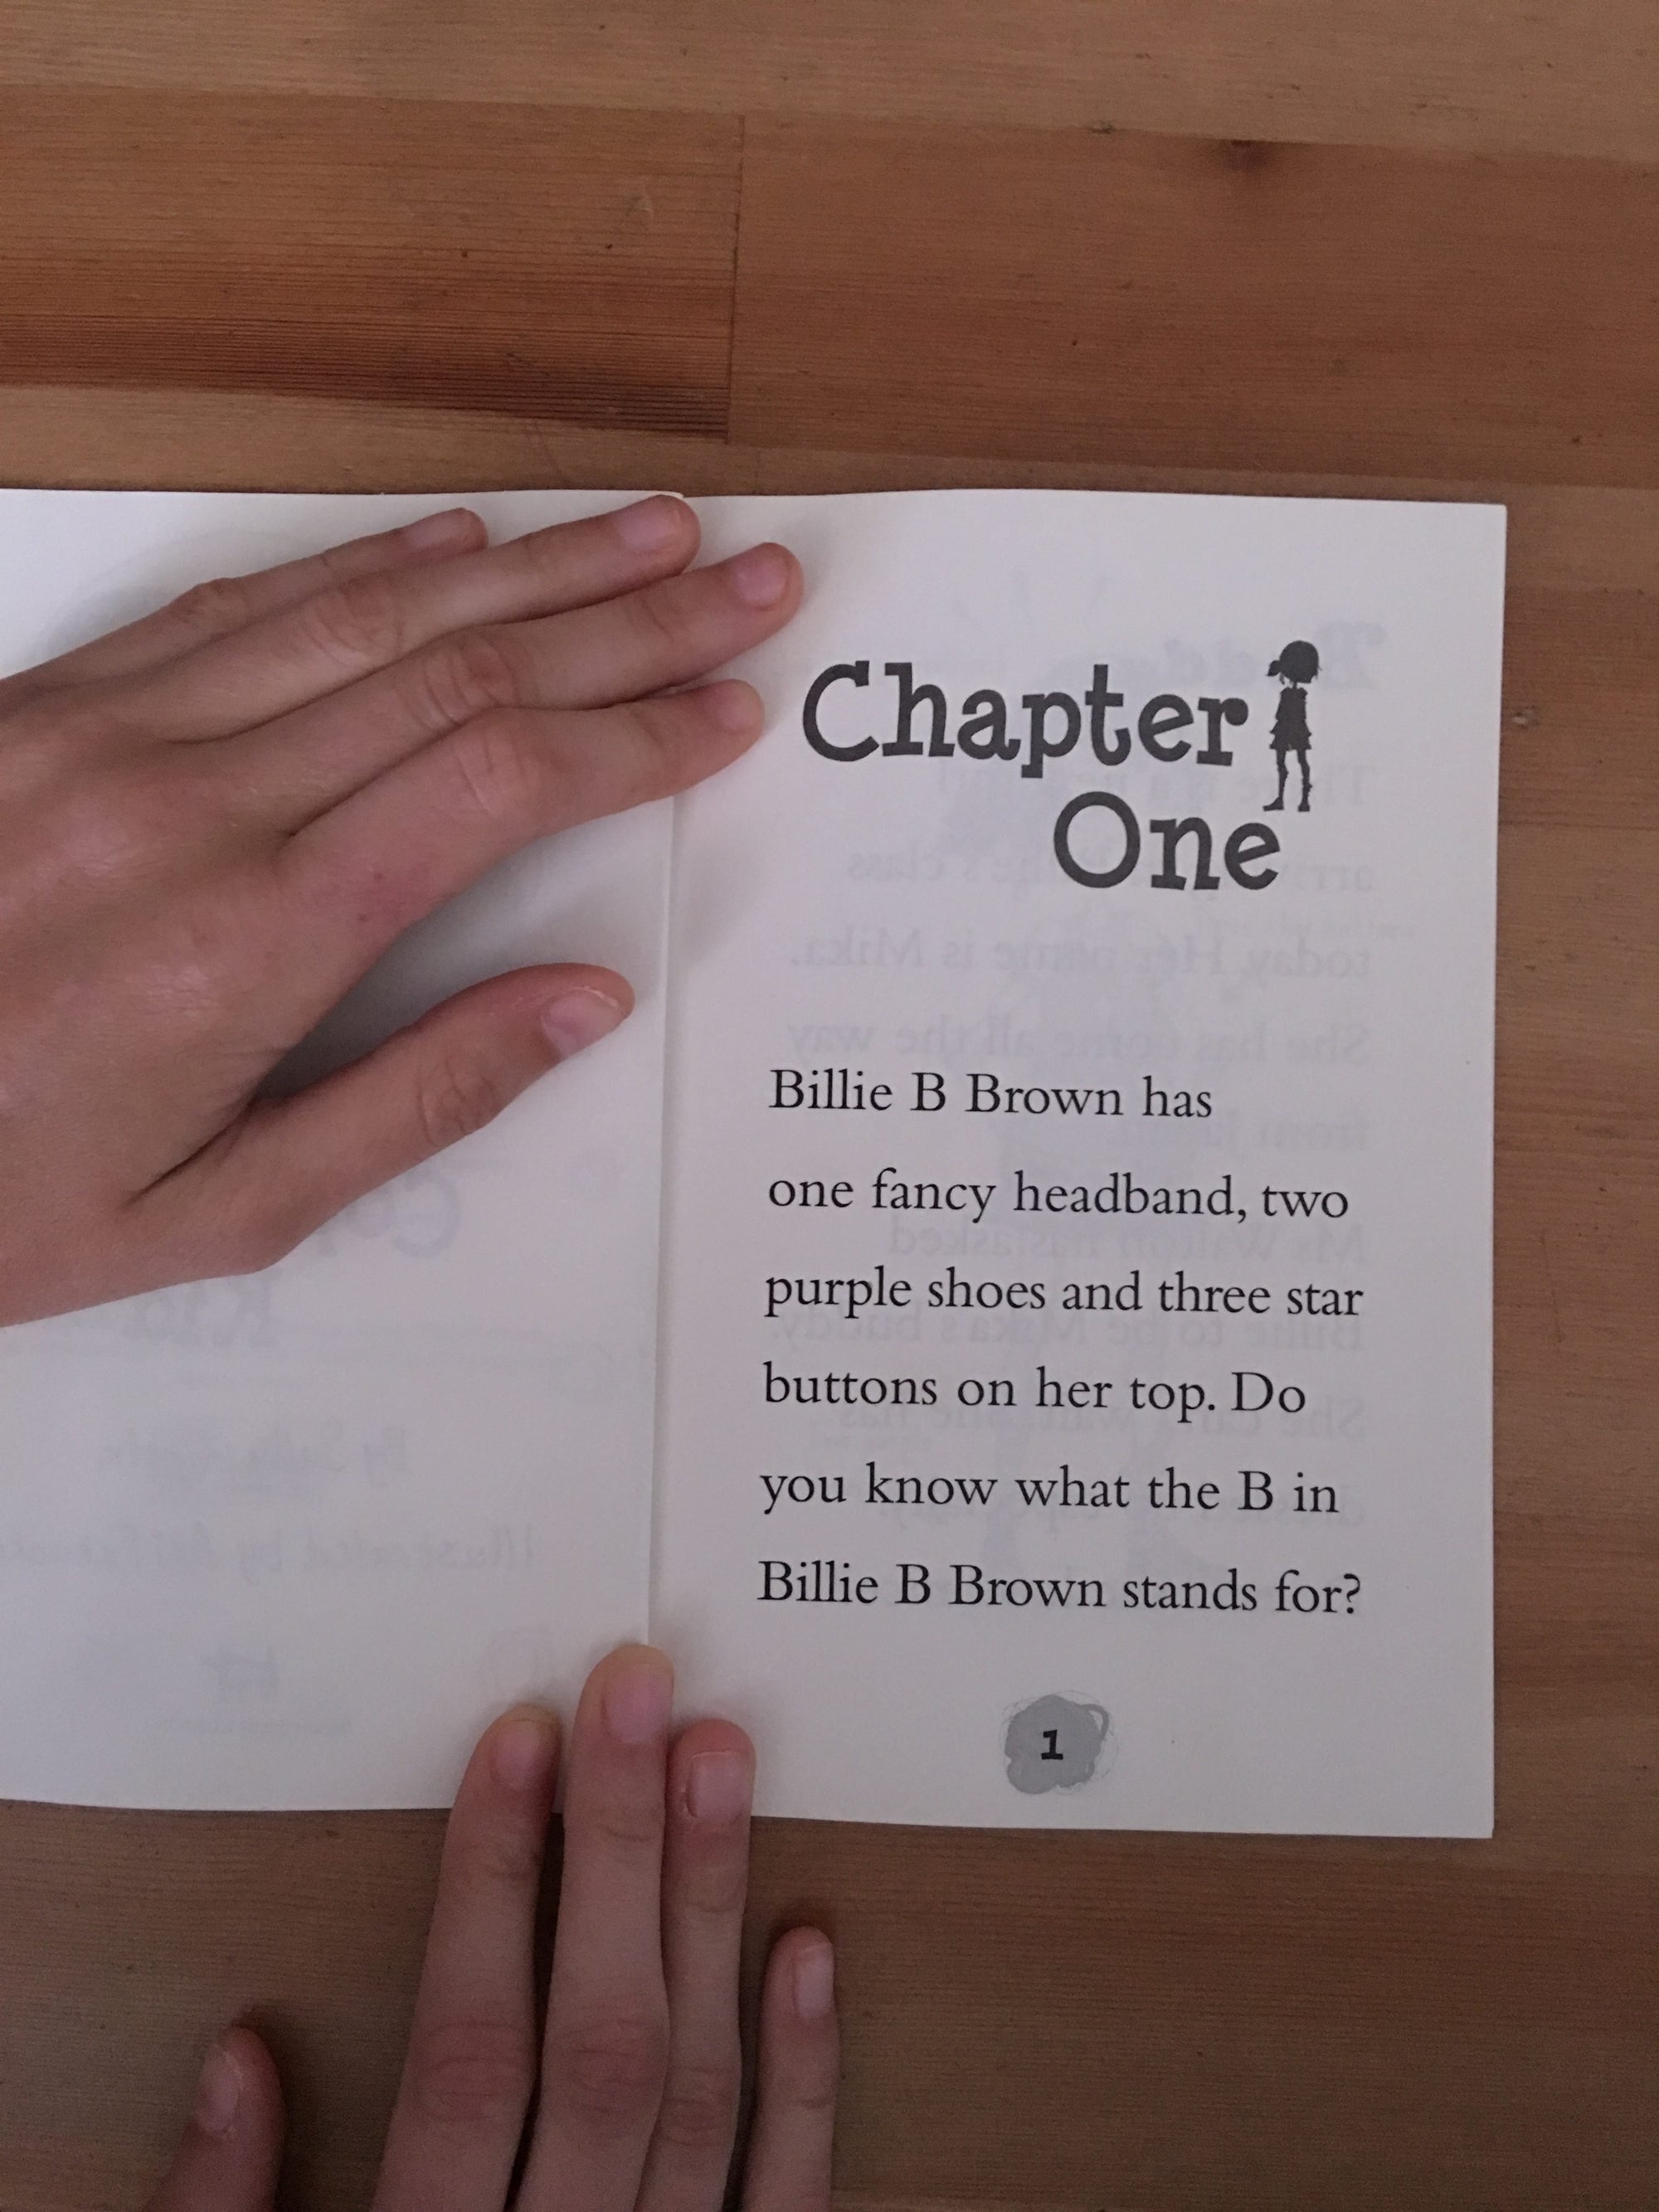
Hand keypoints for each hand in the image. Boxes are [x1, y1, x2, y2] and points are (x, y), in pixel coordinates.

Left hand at [0, 499, 799, 1322]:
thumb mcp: (213, 1214)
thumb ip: (414, 1101)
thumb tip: (582, 1002)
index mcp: (252, 943)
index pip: (497, 787)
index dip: (634, 734)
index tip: (731, 708)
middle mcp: (191, 806)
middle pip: (461, 672)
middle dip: (628, 623)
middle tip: (752, 581)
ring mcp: (110, 735)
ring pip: (367, 615)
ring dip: (529, 567)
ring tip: (652, 534)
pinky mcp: (50, 706)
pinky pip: (243, 610)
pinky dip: (368, 567)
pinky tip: (461, 541)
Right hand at [146, 1646, 836, 2209]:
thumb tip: (242, 2053)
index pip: (472, 2050)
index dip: (496, 1883)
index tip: (520, 1734)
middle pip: (603, 2038)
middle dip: (618, 1849)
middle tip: (641, 1690)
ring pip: (704, 2086)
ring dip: (713, 1912)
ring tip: (723, 1759)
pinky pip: (789, 2197)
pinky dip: (808, 2069)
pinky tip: (810, 1941)